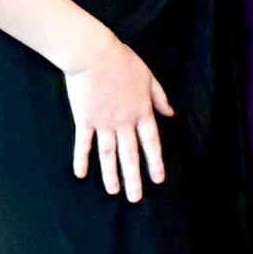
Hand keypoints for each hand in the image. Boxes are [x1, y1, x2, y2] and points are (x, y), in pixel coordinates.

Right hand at [64, 33, 173, 202]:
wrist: (93, 54)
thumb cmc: (123, 62)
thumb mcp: (149, 78)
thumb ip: (160, 98)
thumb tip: (171, 114)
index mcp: (142, 112)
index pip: (151, 142)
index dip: (155, 162)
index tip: (158, 179)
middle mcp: (124, 122)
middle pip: (130, 154)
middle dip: (134, 178)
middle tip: (135, 199)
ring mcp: (103, 123)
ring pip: (108, 154)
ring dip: (111, 174)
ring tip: (114, 192)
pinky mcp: (84, 120)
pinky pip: (84, 144)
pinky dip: (82, 159)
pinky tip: (81, 175)